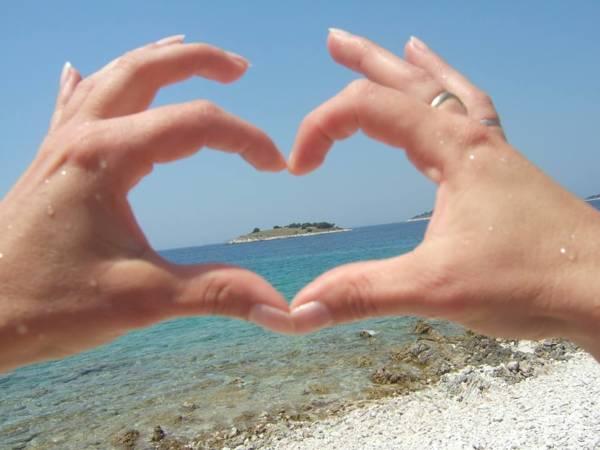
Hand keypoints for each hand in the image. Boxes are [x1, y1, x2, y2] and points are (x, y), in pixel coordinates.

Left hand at [0, 36, 292, 371]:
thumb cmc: (47, 305)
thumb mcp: (142, 299)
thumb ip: (216, 293)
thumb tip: (281, 309)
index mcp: (106, 157)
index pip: (196, 124)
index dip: (246, 139)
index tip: (275, 167)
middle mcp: (80, 137)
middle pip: (146, 70)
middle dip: (198, 60)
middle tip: (239, 68)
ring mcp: (60, 145)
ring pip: (110, 77)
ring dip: (153, 60)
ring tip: (186, 53)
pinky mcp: (50, 162)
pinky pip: (73, 103)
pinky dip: (92, 81)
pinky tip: (81, 70)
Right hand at [288, 30, 599, 359]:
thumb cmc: (533, 281)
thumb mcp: (436, 288)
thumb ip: (363, 293)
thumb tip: (300, 308)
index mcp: (452, 146)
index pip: (368, 109)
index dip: (321, 129)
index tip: (300, 169)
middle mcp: (473, 138)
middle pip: (410, 80)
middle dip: (365, 60)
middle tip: (335, 39)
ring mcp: (493, 153)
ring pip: (446, 91)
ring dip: (413, 69)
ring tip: (398, 46)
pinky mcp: (505, 173)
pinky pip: (476, 115)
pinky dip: (456, 95)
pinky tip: (453, 96)